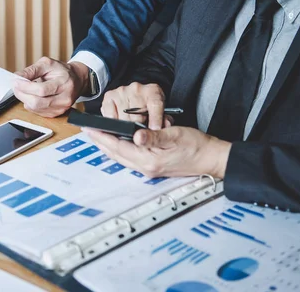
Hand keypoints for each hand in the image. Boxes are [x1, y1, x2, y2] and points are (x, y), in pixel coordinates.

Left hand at [13, 57, 88, 117]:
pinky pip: (37, 112)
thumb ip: (32, 70)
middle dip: (22, 94)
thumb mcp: (47, 64)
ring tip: (23, 89)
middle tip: (15, 86)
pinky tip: (32, 96)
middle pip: (37, 102)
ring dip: (24, 99)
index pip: (42, 89)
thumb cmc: (61, 71)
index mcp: (64, 83)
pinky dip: (30, 104)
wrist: (76, 80)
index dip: (25, 86)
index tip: (15, 81)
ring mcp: (61, 108)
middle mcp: (65, 98)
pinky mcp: (57, 114)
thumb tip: (17, 77)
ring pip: (36, 108)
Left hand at [83, 126, 230, 178]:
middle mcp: (145, 168)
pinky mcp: (153, 167)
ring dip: (108, 146)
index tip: (89, 129)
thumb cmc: (196, 146)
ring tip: (97, 135)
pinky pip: (129, 158)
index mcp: (148, 160)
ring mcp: (148, 169)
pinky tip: (117, 142)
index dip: (102, 137)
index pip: (118, 147)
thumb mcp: (174, 135)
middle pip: (115, 154)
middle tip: (87, 131)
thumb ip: (154, 136)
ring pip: (121, 157)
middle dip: (100, 142)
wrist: (212, 158)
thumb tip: (136, 136)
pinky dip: (119, 149)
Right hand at [101, 83, 168, 129]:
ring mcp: (122, 91)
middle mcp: (136, 88)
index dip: (155, 119)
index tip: (155, 129)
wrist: (136, 96)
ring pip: (123, 117)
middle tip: (141, 132)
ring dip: (127, 125)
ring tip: (131, 127)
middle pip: (137, 115)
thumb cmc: (149, 107)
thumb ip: (165, 120)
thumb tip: (165, 125)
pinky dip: (115, 123)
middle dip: (139, 127)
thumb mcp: (161, 112)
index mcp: (153, 91)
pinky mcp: (109, 96)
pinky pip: (110, 116)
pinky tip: (120, 122)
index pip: (155, 104)